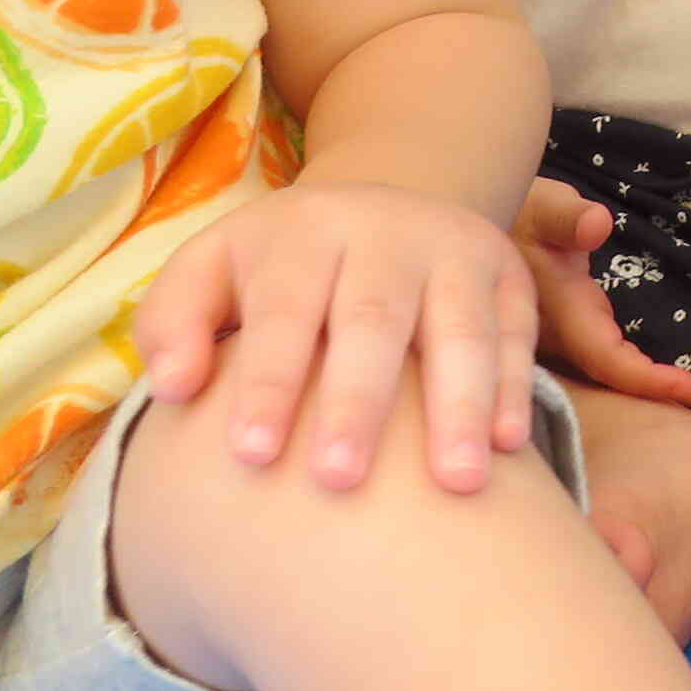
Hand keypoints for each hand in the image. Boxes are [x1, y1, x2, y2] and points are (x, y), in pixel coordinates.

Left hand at [132, 180, 537, 493]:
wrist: (383, 206)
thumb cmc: (280, 270)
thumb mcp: (213, 269)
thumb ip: (174, 322)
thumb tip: (173, 388)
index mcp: (303, 231)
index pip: (284, 307)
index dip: (269, 380)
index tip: (252, 457)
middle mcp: (385, 232)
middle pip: (373, 317)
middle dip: (358, 401)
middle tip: (338, 480)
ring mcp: (456, 249)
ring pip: (460, 327)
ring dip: (460, 404)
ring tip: (455, 483)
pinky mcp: (508, 273)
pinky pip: (516, 332)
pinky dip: (514, 387)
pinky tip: (507, 446)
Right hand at [514, 178, 690, 410]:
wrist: (482, 237)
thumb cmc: (520, 215)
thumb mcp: (543, 207)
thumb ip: (568, 216)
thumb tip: (598, 223)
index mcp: (562, 315)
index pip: (608, 361)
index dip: (650, 380)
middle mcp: (566, 338)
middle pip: (618, 381)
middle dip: (671, 393)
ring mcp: (570, 340)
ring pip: (615, 376)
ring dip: (662, 385)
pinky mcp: (576, 333)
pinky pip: (612, 362)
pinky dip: (645, 373)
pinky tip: (676, 375)